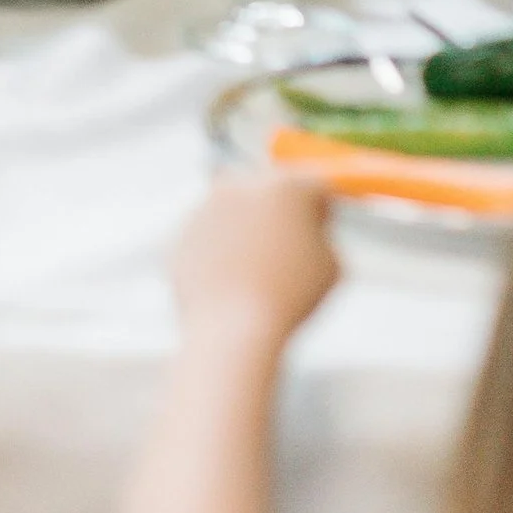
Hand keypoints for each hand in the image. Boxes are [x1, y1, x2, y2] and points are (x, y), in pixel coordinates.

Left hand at [171, 172, 339, 350]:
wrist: (231, 328)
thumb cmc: (289, 298)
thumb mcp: (331, 267)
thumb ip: (322, 238)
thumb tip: (309, 232)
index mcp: (287, 186)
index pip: (313, 187)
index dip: (320, 210)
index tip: (321, 227)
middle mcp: (242, 184)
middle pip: (269, 191)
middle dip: (279, 214)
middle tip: (288, 248)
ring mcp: (206, 206)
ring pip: (235, 215)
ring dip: (246, 232)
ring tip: (258, 277)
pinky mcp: (181, 232)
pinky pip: (209, 239)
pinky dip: (218, 254)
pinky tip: (231, 284)